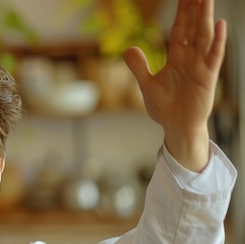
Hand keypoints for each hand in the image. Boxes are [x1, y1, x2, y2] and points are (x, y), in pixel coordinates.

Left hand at [123, 0, 226, 171]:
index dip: (182, 12)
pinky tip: (221, 25)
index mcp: (177, 57)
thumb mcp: (147, 84)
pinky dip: (219, 41)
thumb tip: (129, 48)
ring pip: (204, 36)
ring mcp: (201, 66)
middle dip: (195, 8)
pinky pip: (214, 56)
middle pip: (193, 27)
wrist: (176, 126)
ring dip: (206, 17)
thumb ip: (139, 66)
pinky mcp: (208, 77)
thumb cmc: (164, 107)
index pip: (180, 28)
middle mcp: (190, 58)